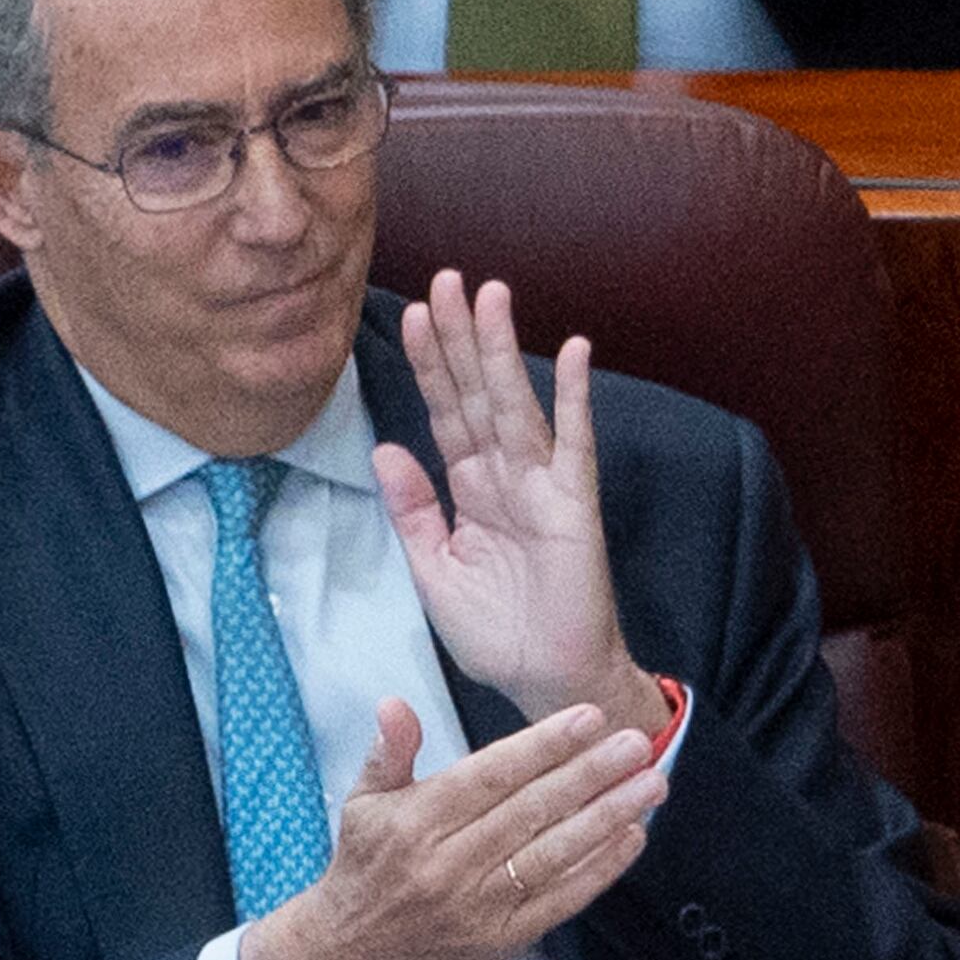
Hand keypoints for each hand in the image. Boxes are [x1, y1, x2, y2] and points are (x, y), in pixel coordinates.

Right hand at [239, 695, 668, 959]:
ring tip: (651, 785)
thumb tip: (394, 704)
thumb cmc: (366, 864)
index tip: (588, 718)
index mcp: (416, 824)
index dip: (542, 747)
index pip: (489, 777)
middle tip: (637, 744)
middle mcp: (449, 865)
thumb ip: (389, 751)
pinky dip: (600, 870)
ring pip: (553, 855)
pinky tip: (633, 836)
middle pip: (530, 812)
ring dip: (607, 818)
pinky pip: (559, 900)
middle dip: (590, 774)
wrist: (353, 952)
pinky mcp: (502, 938)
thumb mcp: (362, 800)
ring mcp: (479, 906)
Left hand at [373, 271, 665, 741]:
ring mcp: (542, 485)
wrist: (546, 680)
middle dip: (461, 338)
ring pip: (515, 405)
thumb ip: (412, 511)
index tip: (415, 314)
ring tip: (490, 295)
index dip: (430, 365)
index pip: (444, 412)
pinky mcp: (575, 505)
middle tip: (447, 279)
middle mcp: (504, 475)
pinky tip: (572, 350)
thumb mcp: (434, 571)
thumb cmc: (497, 631)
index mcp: (468, 489)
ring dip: (503, 350)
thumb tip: (383, 449)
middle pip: (475, 393)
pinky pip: (575, 443)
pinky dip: (574, 397)